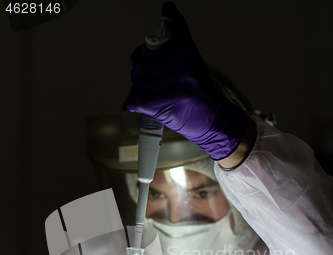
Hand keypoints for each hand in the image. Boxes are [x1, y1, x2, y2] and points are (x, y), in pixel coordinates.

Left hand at [127, 1, 247, 160]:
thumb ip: (178, 32)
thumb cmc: (200, 90)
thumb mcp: (191, 56)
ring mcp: (176, 88)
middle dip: (140, 80)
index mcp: (184, 52)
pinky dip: (135, 105)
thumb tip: (168, 6)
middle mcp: (181, 67)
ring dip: (140, 95)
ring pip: (137, 87)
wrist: (215, 120)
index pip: (144, 51)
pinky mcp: (169, 106)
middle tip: (152, 87)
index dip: (140, 61)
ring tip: (154, 98)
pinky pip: (137, 102)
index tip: (147, 69)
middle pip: (138, 70)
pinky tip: (143, 106)